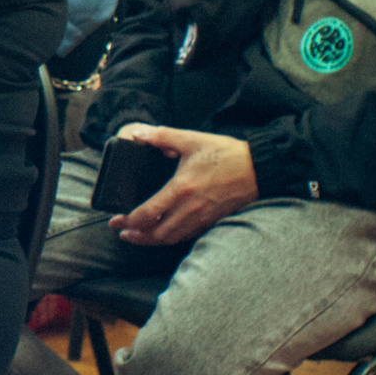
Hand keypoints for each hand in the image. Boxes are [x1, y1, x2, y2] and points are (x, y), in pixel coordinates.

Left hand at [108, 124, 257, 246]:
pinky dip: (170, 238)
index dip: (129, 221)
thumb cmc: (227, 154)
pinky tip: (163, 233)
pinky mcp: (212, 222)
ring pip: (172, 238)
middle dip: (137, 236)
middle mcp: (191, 209)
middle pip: (157, 234)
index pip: (148, 213)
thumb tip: (138, 134)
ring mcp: (203, 218)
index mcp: (182, 189)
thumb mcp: (192, 140)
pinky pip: (187, 236)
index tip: (116, 221)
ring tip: (138, 236)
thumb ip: (162, 137)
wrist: (259, 169)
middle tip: (122, 232)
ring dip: (152, 240)